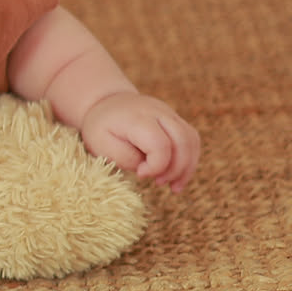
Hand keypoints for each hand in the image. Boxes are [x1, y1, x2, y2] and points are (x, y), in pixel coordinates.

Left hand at [78, 91, 200, 190]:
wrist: (104, 103)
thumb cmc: (100, 128)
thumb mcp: (100, 145)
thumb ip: (125, 158)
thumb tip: (148, 169)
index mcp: (137, 118)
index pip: (160, 144)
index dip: (155, 166)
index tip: (140, 174)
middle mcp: (158, 112)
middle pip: (183, 140)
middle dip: (176, 169)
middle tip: (159, 183)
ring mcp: (169, 113)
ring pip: (191, 139)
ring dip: (187, 167)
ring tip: (174, 187)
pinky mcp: (175, 119)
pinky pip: (191, 139)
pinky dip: (189, 159)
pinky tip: (178, 177)